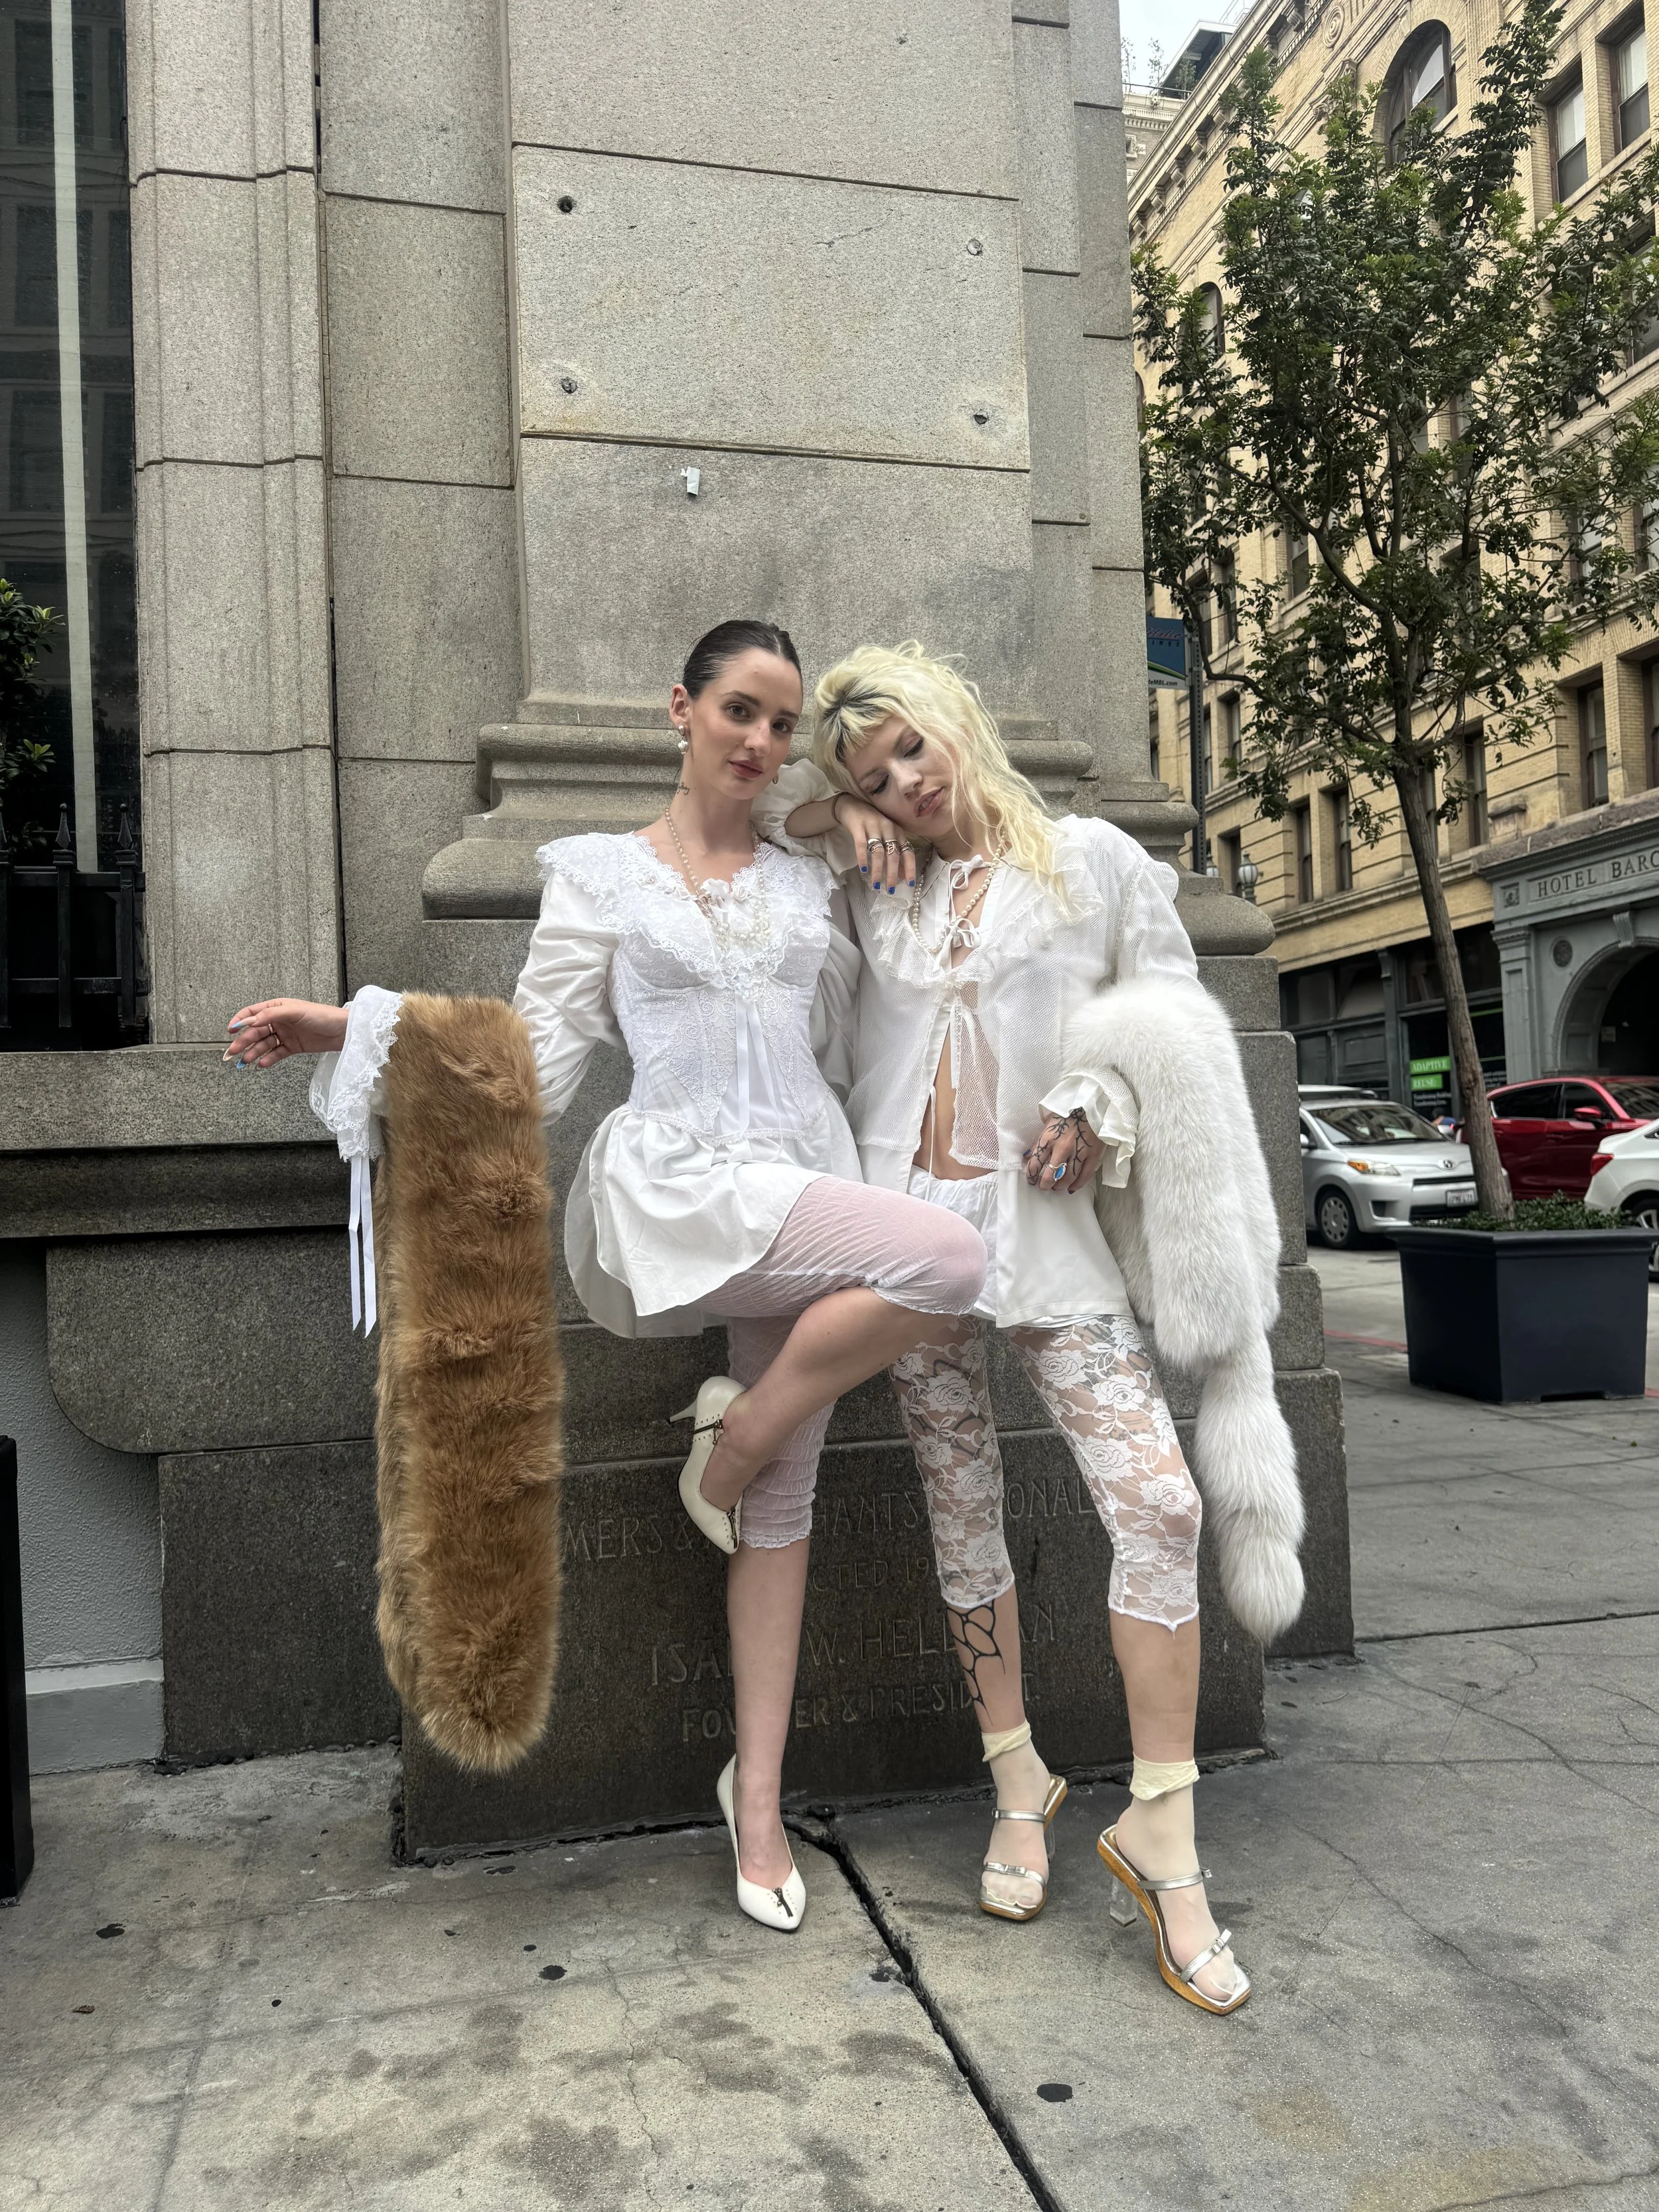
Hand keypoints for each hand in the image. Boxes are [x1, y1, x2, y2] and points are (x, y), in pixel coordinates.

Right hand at [224, 998, 348, 1068]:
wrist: (343, 1031)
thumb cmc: (323, 1015)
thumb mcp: (295, 1011)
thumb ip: (271, 1015)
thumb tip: (250, 1021)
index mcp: (278, 1007)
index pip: (253, 1013)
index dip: (240, 1021)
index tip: (230, 1031)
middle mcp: (279, 1020)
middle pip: (255, 1031)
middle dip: (243, 1041)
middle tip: (233, 1052)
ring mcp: (286, 1034)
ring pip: (264, 1044)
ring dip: (253, 1052)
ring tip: (245, 1061)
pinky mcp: (293, 1047)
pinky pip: (276, 1053)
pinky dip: (268, 1059)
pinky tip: (261, 1064)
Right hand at [832, 792, 916, 897]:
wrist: (851, 805)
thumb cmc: (872, 823)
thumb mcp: (887, 835)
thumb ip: (895, 853)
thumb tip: (903, 875)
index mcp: (898, 831)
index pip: (907, 852)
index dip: (909, 868)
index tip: (909, 884)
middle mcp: (888, 828)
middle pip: (893, 855)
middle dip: (892, 874)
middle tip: (890, 889)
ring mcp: (873, 827)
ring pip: (878, 852)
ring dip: (878, 870)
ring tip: (876, 885)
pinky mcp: (858, 827)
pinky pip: (861, 845)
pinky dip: (863, 859)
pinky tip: (863, 870)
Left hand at [1023, 1108, 1103, 1195]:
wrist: (1092, 1105)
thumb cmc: (1067, 1113)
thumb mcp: (1048, 1124)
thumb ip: (1038, 1142)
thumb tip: (1027, 1157)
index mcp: (1048, 1139)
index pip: (1035, 1164)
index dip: (1031, 1176)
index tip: (1031, 1179)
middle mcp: (1062, 1148)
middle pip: (1050, 1175)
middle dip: (1044, 1185)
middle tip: (1043, 1186)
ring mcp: (1079, 1153)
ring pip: (1067, 1178)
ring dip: (1059, 1186)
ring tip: (1056, 1187)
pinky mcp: (1093, 1155)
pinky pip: (1084, 1176)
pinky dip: (1076, 1185)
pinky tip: (1071, 1187)